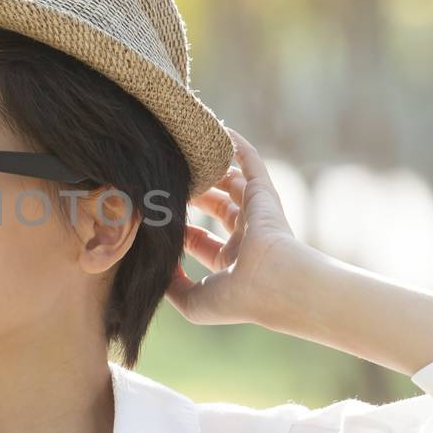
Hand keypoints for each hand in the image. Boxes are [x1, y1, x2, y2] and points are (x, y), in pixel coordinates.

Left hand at [163, 126, 306, 325]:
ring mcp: (256, 213)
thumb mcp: (194, 303)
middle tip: (167, 184)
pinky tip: (221, 129)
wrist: (274, 284)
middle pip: (215, 208)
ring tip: (185, 157)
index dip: (181, 230)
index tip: (158, 218)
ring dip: (210, 171)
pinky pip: (251, 162)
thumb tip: (158, 268)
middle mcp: (246, 236)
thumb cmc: (237, 299)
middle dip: (193, 196)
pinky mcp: (264, 193)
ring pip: (230, 184)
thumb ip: (172, 287)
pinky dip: (238, 146)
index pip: (201, 240)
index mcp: (232, 261)